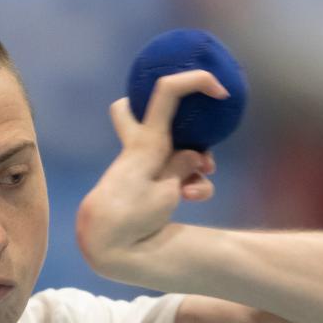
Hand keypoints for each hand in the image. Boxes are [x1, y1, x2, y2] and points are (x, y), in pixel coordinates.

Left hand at [76, 70, 223, 275]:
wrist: (104, 242)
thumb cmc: (130, 215)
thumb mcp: (165, 191)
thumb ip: (181, 167)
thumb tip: (192, 154)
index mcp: (147, 141)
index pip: (167, 92)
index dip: (194, 81)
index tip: (218, 91)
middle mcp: (139, 145)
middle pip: (135, 105)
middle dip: (166, 104)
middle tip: (193, 119)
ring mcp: (140, 163)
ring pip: (169, 143)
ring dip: (193, 160)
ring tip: (198, 185)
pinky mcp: (145, 181)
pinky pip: (171, 171)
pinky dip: (186, 181)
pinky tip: (192, 196)